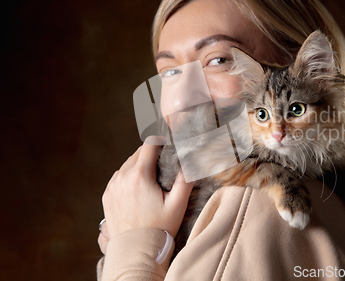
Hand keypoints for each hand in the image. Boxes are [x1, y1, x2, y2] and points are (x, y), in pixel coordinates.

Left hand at [99, 138, 192, 252]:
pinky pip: (119, 177)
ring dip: (139, 165)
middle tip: (163, 165)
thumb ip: (186, 180)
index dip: (160, 141)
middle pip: (138, 153)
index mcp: (140, 175)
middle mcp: (122, 177)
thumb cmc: (159, 228)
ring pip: (127, 164)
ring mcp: (112, 186)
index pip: (149, 144)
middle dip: (151, 155)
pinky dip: (128, 177)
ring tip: (151, 178)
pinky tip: (139, 188)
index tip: (168, 144)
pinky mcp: (107, 195)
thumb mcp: (178, 204)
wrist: (135, 251)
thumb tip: (191, 162)